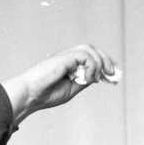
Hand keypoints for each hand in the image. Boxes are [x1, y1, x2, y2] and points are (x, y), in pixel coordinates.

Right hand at [0, 44, 117, 126]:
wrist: (30, 95)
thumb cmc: (45, 94)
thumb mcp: (71, 89)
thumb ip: (83, 81)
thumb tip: (97, 77)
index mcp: (68, 64)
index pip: (89, 57)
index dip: (103, 63)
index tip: (112, 75)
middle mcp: (67, 57)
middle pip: (92, 50)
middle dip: (106, 60)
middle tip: (113, 74)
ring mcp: (65, 56)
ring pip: (89, 50)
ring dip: (99, 63)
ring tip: (97, 79)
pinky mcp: (64, 57)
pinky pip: (85, 56)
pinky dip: (91, 67)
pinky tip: (87, 79)